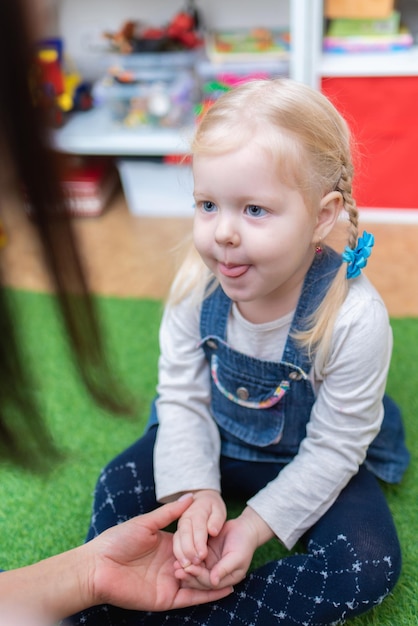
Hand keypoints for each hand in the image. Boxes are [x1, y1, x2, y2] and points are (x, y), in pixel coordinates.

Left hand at [85, 496, 231, 611]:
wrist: (96, 566)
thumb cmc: (117, 540)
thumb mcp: (146, 523)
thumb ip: (170, 513)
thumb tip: (191, 497)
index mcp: (167, 546)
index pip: (194, 545)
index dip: (208, 542)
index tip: (227, 535)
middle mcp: (170, 564)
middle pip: (198, 564)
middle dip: (215, 562)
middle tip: (236, 556)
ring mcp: (169, 582)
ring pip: (198, 581)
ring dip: (213, 576)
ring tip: (235, 571)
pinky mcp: (165, 598)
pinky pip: (190, 598)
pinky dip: (208, 595)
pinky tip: (225, 589)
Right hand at [173, 490, 226, 567]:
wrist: (201, 500)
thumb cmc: (212, 507)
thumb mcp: (218, 509)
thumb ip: (216, 520)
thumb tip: (213, 531)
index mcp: (197, 511)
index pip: (198, 527)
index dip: (199, 542)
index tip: (203, 554)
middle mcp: (185, 518)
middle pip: (184, 534)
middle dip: (189, 549)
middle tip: (196, 563)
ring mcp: (180, 525)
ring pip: (177, 539)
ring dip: (181, 553)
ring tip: (187, 566)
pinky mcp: (177, 532)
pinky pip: (175, 543)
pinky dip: (177, 554)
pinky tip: (182, 565)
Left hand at [175, 506, 273, 589]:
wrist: (243, 529)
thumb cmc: (244, 543)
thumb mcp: (237, 556)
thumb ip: (225, 568)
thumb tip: (213, 582)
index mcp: (225, 580)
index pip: (209, 583)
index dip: (198, 577)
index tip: (189, 569)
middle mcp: (215, 576)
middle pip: (199, 580)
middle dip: (188, 576)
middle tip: (177, 571)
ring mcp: (209, 566)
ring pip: (194, 571)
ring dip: (185, 569)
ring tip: (175, 565)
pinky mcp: (203, 556)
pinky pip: (193, 560)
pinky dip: (186, 559)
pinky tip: (178, 555)